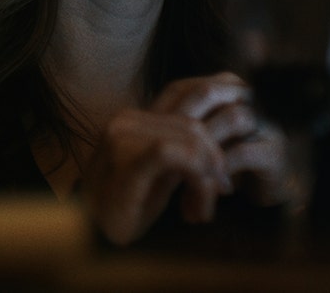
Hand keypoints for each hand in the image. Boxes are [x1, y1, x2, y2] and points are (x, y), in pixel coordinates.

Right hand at [80, 73, 290, 244]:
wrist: (90, 233)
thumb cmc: (128, 204)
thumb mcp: (163, 170)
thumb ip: (186, 146)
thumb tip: (228, 125)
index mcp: (136, 116)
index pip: (187, 96)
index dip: (219, 111)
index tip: (239, 131)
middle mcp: (127, 120)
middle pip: (195, 120)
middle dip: (218, 153)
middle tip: (226, 186)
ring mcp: (123, 138)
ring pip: (191, 137)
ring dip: (209, 173)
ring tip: (209, 202)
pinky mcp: (126, 161)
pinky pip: (175, 154)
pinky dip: (197, 178)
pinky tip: (199, 206)